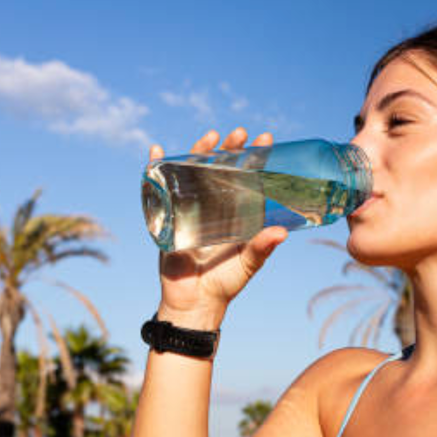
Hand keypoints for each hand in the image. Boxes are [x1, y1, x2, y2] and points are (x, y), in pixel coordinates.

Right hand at [154, 127, 287, 327]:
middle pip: (219, 167)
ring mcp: (188, 207)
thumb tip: (281, 233)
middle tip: (240, 134)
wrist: (194, 302)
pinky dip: (155, 166)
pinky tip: (157, 150)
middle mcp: (212, 204)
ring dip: (198, 150)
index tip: (265, 139)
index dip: (255, 156)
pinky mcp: (167, 216)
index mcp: (234, 211)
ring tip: (210, 135)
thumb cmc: (225, 283)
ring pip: (192, 170)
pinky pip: (158, 187)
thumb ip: (262, 248)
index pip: (247, 176)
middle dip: (229, 147)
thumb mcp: (248, 263)